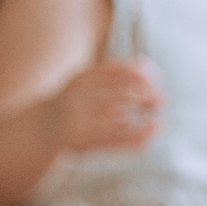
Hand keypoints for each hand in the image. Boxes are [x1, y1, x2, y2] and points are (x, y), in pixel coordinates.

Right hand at [46, 57, 162, 151]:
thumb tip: (149, 66)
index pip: (114, 69)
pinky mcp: (80, 139)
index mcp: (82, 78)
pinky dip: (133, 139)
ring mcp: (77, 118)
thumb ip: (114, 73)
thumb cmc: (76, 101)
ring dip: (140, 122)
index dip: (139, 72)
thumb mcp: (90, 81)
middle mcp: (78, 96)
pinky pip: (111, 139)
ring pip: (115, 120)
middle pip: (117, 93)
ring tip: (158, 124)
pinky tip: (150, 137)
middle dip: (144, 95)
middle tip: (162, 100)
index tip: (157, 78)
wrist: (43, 126)